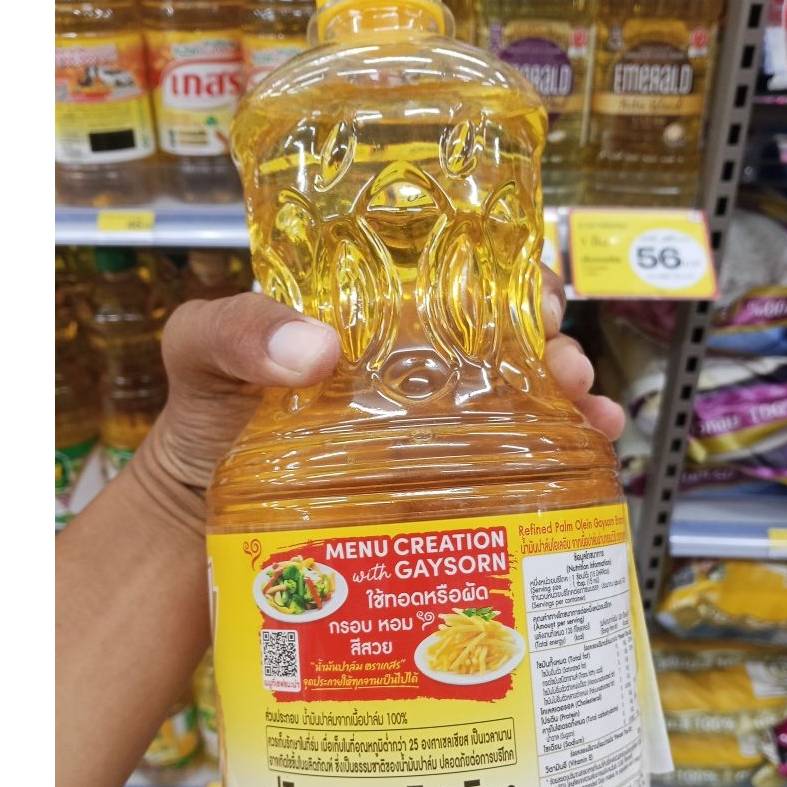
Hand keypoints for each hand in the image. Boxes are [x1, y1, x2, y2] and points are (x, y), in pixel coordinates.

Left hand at [139, 264, 625, 506]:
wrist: (201, 511)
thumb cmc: (205, 414)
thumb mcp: (200, 350)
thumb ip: (235, 328)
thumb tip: (317, 350)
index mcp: (374, 317)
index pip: (453, 278)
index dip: (507, 274)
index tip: (534, 288)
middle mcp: (414, 366)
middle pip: (506, 338)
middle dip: (551, 340)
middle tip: (562, 362)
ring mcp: (430, 426)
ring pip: (519, 397)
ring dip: (566, 396)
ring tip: (586, 410)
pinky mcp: (437, 481)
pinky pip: (507, 460)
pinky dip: (557, 453)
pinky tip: (586, 455)